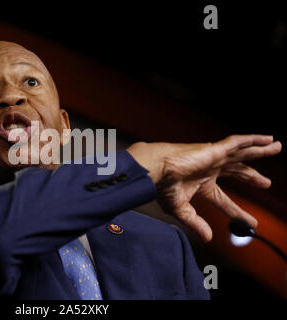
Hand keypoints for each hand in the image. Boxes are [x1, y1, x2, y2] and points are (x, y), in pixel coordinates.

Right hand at [126, 135, 281, 241]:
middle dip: (252, 178)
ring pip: (242, 153)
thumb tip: (208, 238)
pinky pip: (237, 142)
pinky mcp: (214, 149)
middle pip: (237, 172)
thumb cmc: (162, 187)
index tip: (251, 222)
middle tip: (267, 184)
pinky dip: (252, 139)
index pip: (224, 200)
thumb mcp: (181, 210)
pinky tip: (266, 139)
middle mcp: (209, 169)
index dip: (238, 211)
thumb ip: (196, 223)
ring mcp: (213, 158)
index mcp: (201, 184)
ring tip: (277, 146)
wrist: (155, 170)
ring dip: (259, 150)